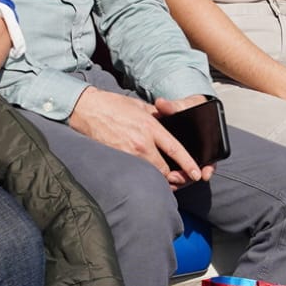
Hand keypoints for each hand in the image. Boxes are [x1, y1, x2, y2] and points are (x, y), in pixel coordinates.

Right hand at [68, 87, 208, 187]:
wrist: (88, 110)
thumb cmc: (114, 105)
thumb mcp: (140, 106)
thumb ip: (156, 116)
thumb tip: (168, 124)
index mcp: (150, 127)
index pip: (175, 149)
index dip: (188, 164)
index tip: (197, 174)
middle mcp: (142, 142)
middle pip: (164, 169)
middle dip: (174, 176)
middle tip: (180, 179)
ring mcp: (128, 153)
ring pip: (151, 173)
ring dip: (159, 178)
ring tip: (166, 179)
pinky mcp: (117, 158)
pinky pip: (136, 171)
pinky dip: (144, 174)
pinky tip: (146, 174)